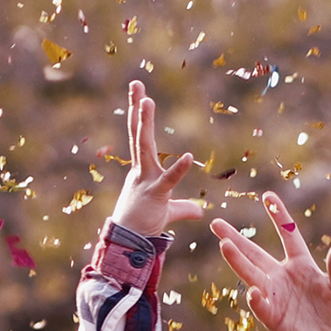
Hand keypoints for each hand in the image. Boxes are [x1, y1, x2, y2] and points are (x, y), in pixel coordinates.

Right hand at [108, 80, 207, 239]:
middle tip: (136, 84)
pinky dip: (178, 169)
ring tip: (146, 101)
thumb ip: (183, 207)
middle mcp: (141, 170)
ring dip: (144, 123)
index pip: (141, 137)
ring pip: (144, 147)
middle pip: (138, 134)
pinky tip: (188, 156)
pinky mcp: (154, 196)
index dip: (140, 116)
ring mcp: (145, 181)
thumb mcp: (167, 213)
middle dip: (137, 108)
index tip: (140, 95)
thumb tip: (200, 211)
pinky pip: (168, 180)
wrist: (129, 246)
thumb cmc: (144, 227)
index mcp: (143, 170)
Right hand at [208, 193, 330, 330]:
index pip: (288, 235)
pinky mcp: (274, 318)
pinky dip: (258, 300)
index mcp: (301, 264)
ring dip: (238, 261)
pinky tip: (254, 292)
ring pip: (252, 275)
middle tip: (216, 223)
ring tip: (225, 245)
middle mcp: (282, 276)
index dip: (279, 216)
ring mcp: (275, 296)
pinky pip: (263, 306)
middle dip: (235, 238)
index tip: (267, 196)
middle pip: (255, 253)